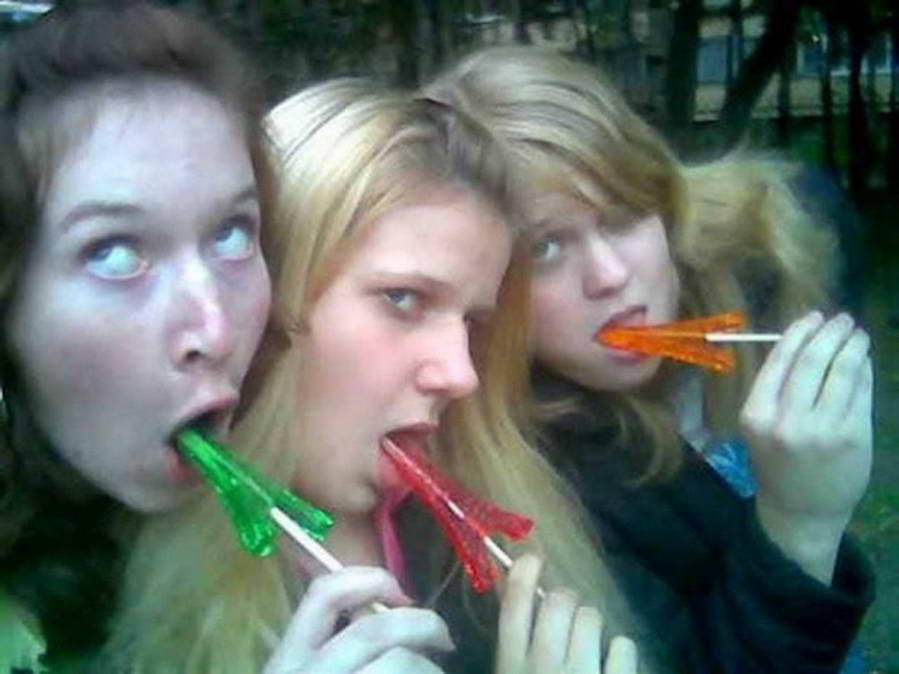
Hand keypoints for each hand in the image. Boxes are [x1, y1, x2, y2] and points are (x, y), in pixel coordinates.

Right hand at [263, 566, 452, 673]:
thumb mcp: (310, 671)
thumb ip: (335, 645)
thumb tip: (387, 612)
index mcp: (287, 660)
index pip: (322, 595)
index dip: (366, 579)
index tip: (399, 590)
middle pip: (372, 630)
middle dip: (421, 625)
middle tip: (444, 636)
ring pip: (398, 662)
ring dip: (429, 666)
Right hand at [495, 554, 637, 673]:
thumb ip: (516, 650)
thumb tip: (527, 604)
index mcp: (511, 667)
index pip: (513, 607)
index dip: (523, 575)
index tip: (532, 558)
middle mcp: (544, 669)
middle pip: (557, 602)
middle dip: (565, 599)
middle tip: (568, 613)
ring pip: (590, 616)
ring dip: (590, 623)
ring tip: (588, 644)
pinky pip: (623, 645)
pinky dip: (620, 652)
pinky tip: (613, 665)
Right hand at [739, 311, 872, 582]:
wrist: (799, 511)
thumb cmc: (776, 464)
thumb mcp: (760, 427)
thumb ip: (775, 389)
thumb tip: (804, 340)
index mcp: (757, 415)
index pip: (779, 361)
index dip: (799, 333)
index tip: (813, 316)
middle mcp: (787, 421)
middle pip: (812, 362)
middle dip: (829, 333)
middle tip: (841, 319)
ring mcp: (823, 430)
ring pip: (841, 373)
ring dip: (852, 346)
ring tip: (857, 333)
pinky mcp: (853, 437)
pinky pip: (860, 393)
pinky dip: (864, 370)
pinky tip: (863, 360)